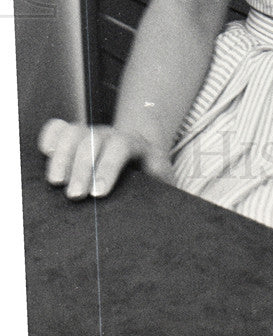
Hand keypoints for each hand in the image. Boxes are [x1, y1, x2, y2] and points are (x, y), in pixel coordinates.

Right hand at [38, 118, 172, 200]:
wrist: (146, 158)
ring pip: (75, 132)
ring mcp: (94, 134)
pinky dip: (50, 137)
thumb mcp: (164, 184)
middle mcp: (114, 135)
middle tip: (74, 195)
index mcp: (139, 144)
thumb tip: (159, 207)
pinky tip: (45, 152)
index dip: (108, 166)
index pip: (122, 147)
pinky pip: (60, 128)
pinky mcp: (77, 138)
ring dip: (62, 156)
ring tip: (56, 182)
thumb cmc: (153, 180)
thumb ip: (162, 190)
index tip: (98, 193)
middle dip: (82, 167)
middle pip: (95, 139)